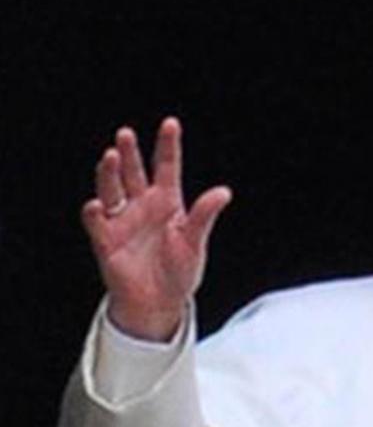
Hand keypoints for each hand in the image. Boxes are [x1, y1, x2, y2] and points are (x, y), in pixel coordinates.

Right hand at [80, 117, 231, 341]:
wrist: (160, 303)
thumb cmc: (180, 271)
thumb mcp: (195, 242)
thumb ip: (204, 216)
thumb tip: (223, 192)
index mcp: (168, 202)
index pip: (167, 167)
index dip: (167, 145)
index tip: (170, 123)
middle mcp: (142, 205)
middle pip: (133, 172)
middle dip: (129, 153)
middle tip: (126, 134)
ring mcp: (122, 219)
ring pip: (111, 188)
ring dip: (109, 172)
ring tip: (111, 156)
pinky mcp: (106, 238)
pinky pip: (97, 220)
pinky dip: (96, 211)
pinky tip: (98, 204)